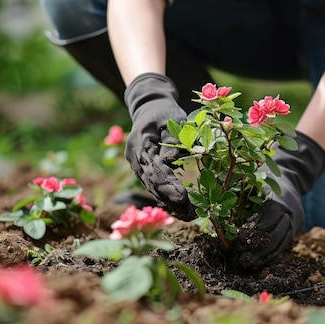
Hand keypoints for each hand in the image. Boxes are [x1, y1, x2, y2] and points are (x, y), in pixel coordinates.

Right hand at [124, 73, 192, 218]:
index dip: (169, 184)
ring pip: (151, 187)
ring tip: (187, 216)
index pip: (155, 168)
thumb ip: (171, 138)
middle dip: (171, 199)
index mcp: (140, 142)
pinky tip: (178, 209)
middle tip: (190, 214)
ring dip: (169, 202)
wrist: (149, 107)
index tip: (183, 198)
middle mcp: (134, 156)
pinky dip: (164, 197)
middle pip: (152, 182)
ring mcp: (135, 164)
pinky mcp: (140, 169)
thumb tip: (170, 160)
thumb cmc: (164, 112)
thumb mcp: (172, 118)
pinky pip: (151, 185)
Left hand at [237, 132, 324, 267]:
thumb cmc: (264, 177)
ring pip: (282, 243)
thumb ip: (237, 193)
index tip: (239, 241)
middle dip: (259, 248)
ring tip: (248, 264)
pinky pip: (284, 245)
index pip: (270, 215)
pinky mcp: (295, 229)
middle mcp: (291, 211)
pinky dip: (271, 255)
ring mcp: (296, 221)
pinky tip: (258, 262)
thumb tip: (214, 209)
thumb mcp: (252, 180)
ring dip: (265, 256)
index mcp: (280, 197)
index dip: (254, 229)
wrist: (290, 177)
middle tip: (241, 258)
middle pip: (277, 233)